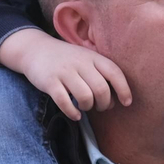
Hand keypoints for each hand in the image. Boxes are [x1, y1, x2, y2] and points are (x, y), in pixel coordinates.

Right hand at [0, 28, 130, 120]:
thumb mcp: (86, 59)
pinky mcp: (50, 82)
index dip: (124, 89)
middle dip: (104, 104)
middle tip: (99, 107)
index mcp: (92, 57)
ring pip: (84, 96)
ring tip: (84, 107)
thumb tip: (114, 101)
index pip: (114, 72)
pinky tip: (75, 114)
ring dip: (88, 107)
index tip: (127, 102)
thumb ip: (100, 74)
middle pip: (101, 88)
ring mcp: (64, 72)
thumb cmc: (67, 60)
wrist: (36, 50)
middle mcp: (80, 63)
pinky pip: (64, 102)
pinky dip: (72, 112)